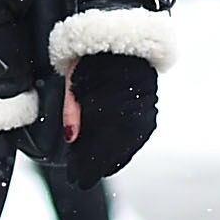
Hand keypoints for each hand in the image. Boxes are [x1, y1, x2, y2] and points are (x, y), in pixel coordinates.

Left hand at [60, 51, 157, 186]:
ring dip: (110, 160)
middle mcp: (131, 114)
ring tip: (95, 171)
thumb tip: (70, 139)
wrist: (123, 39)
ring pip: (126, 147)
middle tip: (80, 181)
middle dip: (95, 167)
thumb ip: (71, 111)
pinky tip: (114, 157)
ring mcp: (144, 113)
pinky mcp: (149, 110)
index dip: (85, 167)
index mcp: (109, 109)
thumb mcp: (74, 82)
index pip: (97, 148)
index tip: (74, 180)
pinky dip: (123, 150)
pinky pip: (137, 138)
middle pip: (112, 151)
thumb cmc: (92, 59)